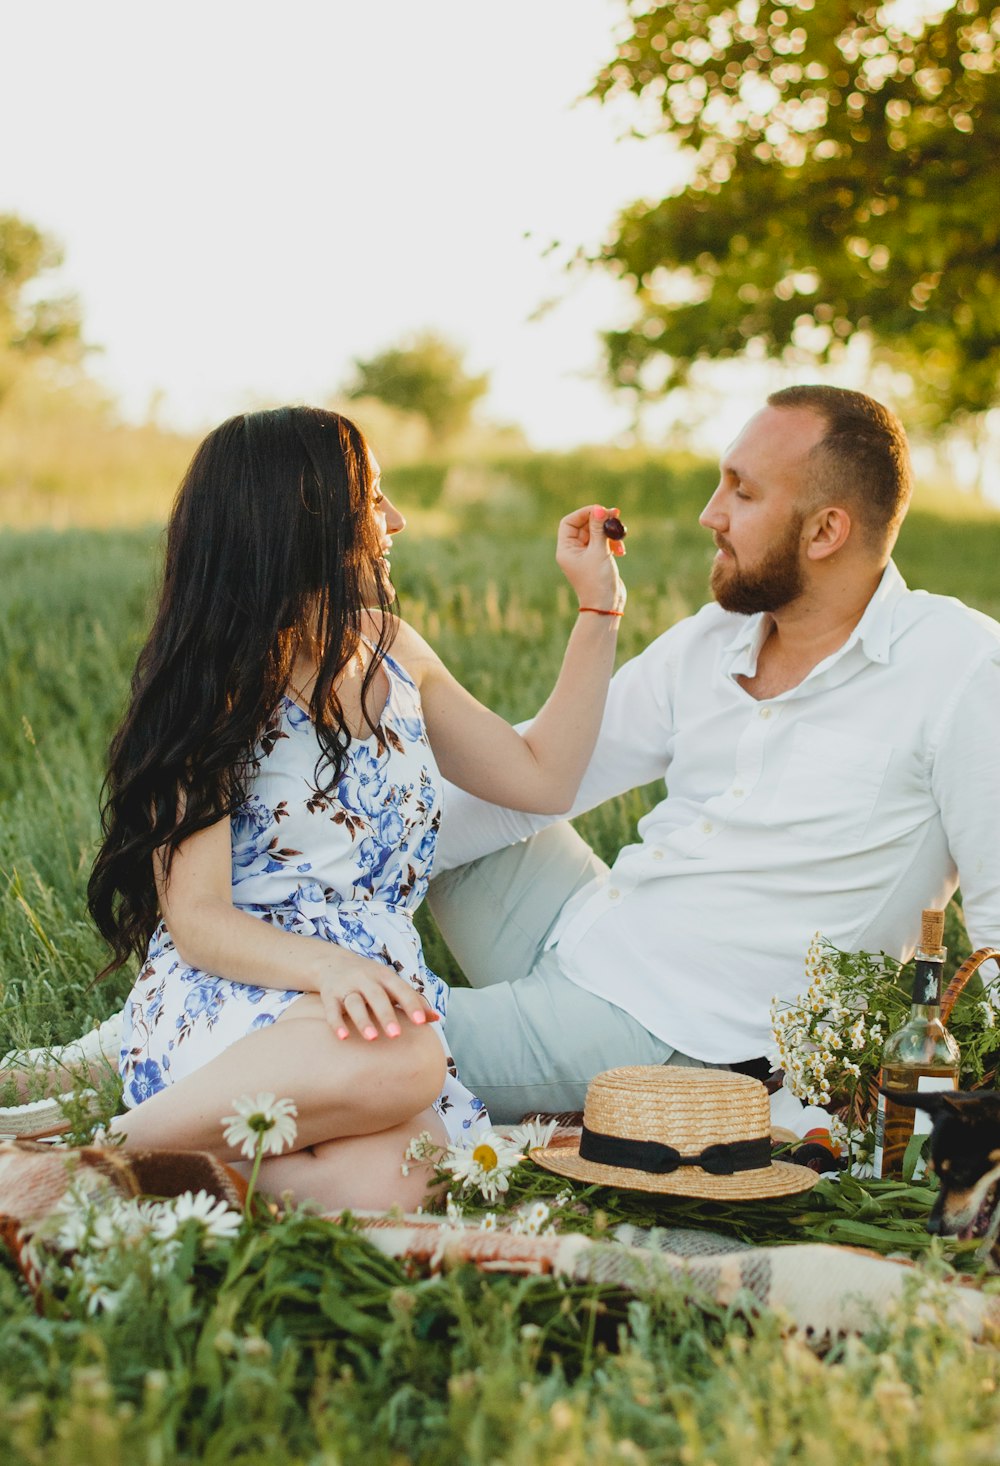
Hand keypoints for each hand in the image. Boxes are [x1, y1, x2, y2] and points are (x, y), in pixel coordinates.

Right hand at [314, 953, 440, 1040]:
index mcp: (385, 976)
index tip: (421, 1021)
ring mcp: (346, 987)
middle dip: (386, 1015)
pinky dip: (337, 1023)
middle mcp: (365, 979)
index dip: (411, 1005)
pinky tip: (343, 1037)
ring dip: (363, 1020)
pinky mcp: (330, 995)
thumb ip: (412, 1000)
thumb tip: (436, 1018)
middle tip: (396, 1035)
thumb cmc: (370, 979)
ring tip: (372, 1038)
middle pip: (377, 996)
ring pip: (354, 1003)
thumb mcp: (391, 984)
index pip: (401, 990)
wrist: (332, 963)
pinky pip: (332, 1010)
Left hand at [555, 505, 626, 613]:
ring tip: (620, 538)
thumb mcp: (599, 552)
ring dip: (609, 533)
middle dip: (600, 521)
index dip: (584, 513)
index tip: (600, 510)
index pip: (569, 522)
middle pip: (584, 525)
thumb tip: (598, 509)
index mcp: (566, 549)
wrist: (606, 606)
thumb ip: (599, 529)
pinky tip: (620, 551)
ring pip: (596, 534)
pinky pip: (603, 543)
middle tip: (616, 515)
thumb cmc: (598, 581)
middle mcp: (573, 551)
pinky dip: (612, 542)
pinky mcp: (598, 560)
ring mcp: (586, 556)